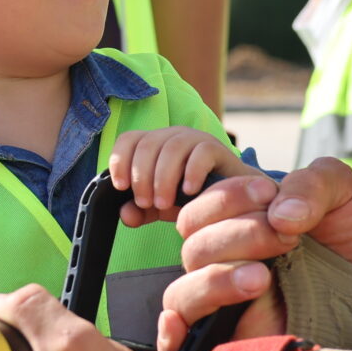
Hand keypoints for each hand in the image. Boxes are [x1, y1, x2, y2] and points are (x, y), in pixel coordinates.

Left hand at [109, 126, 260, 226]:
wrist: (231, 200)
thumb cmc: (191, 198)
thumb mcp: (160, 207)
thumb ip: (140, 211)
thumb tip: (125, 214)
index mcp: (154, 144)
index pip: (129, 139)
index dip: (120, 160)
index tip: (121, 186)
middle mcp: (173, 136)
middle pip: (148, 144)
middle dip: (142, 176)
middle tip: (146, 203)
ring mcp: (196, 139)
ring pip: (172, 148)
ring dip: (163, 178)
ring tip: (163, 204)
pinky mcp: (218, 149)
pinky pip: (202, 152)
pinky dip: (191, 172)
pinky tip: (189, 192)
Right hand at [156, 159, 351, 350]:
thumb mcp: (342, 191)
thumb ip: (312, 183)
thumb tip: (280, 215)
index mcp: (241, 220)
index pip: (201, 208)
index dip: (226, 198)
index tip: (268, 197)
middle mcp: (229, 259)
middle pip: (193, 247)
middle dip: (236, 236)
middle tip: (287, 238)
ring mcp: (232, 301)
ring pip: (184, 291)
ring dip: (216, 280)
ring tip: (263, 277)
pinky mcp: (242, 338)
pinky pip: (190, 339)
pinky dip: (172, 333)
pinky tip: (177, 335)